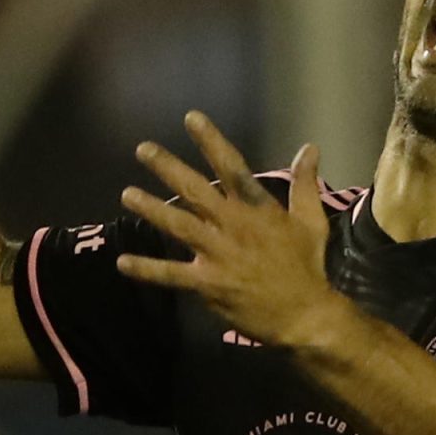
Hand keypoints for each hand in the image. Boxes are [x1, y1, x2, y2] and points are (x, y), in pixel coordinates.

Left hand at [117, 111, 345, 348]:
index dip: (211, 141)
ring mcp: (218, 254)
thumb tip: (310, 147)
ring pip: (178, 226)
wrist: (304, 315)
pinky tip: (123, 262)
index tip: (191, 119)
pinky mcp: (208, 283)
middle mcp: (233, 225)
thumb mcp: (311, 221)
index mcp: (256, 208)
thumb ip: (304, 184)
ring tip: (127, 195)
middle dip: (167, 168)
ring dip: (151, 210)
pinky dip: (147, 269)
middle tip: (143, 150)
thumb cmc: (306, 266)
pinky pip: (172, 275)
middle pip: (195, 191)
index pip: (231, 167)